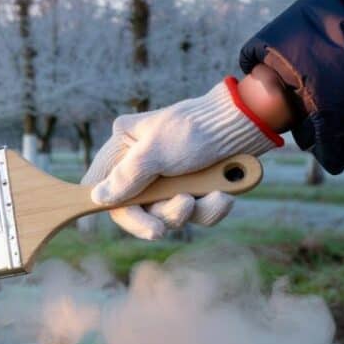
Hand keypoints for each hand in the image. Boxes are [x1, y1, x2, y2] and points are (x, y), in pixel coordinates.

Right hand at [82, 78, 282, 239]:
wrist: (246, 124)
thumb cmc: (195, 128)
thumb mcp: (155, 152)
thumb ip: (126, 177)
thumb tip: (97, 198)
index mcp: (124, 149)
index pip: (103, 185)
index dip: (112, 206)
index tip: (134, 219)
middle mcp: (142, 168)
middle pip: (136, 209)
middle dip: (162, 213)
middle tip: (178, 212)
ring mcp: (169, 181)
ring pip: (168, 216)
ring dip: (191, 211)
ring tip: (212, 193)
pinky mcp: (194, 190)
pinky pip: (195, 215)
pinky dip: (211, 208)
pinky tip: (224, 193)